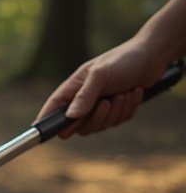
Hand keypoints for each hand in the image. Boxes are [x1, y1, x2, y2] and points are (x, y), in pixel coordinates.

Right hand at [35, 37, 165, 137]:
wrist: (152, 56)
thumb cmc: (124, 59)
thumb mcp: (101, 74)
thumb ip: (85, 95)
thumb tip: (70, 116)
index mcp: (73, 88)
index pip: (52, 109)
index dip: (45, 123)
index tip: (40, 136)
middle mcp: (83, 99)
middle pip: (77, 127)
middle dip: (95, 118)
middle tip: (106, 103)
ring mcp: (99, 106)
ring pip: (99, 126)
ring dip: (115, 111)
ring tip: (124, 92)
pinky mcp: (115, 110)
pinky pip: (117, 122)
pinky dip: (127, 109)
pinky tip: (133, 92)